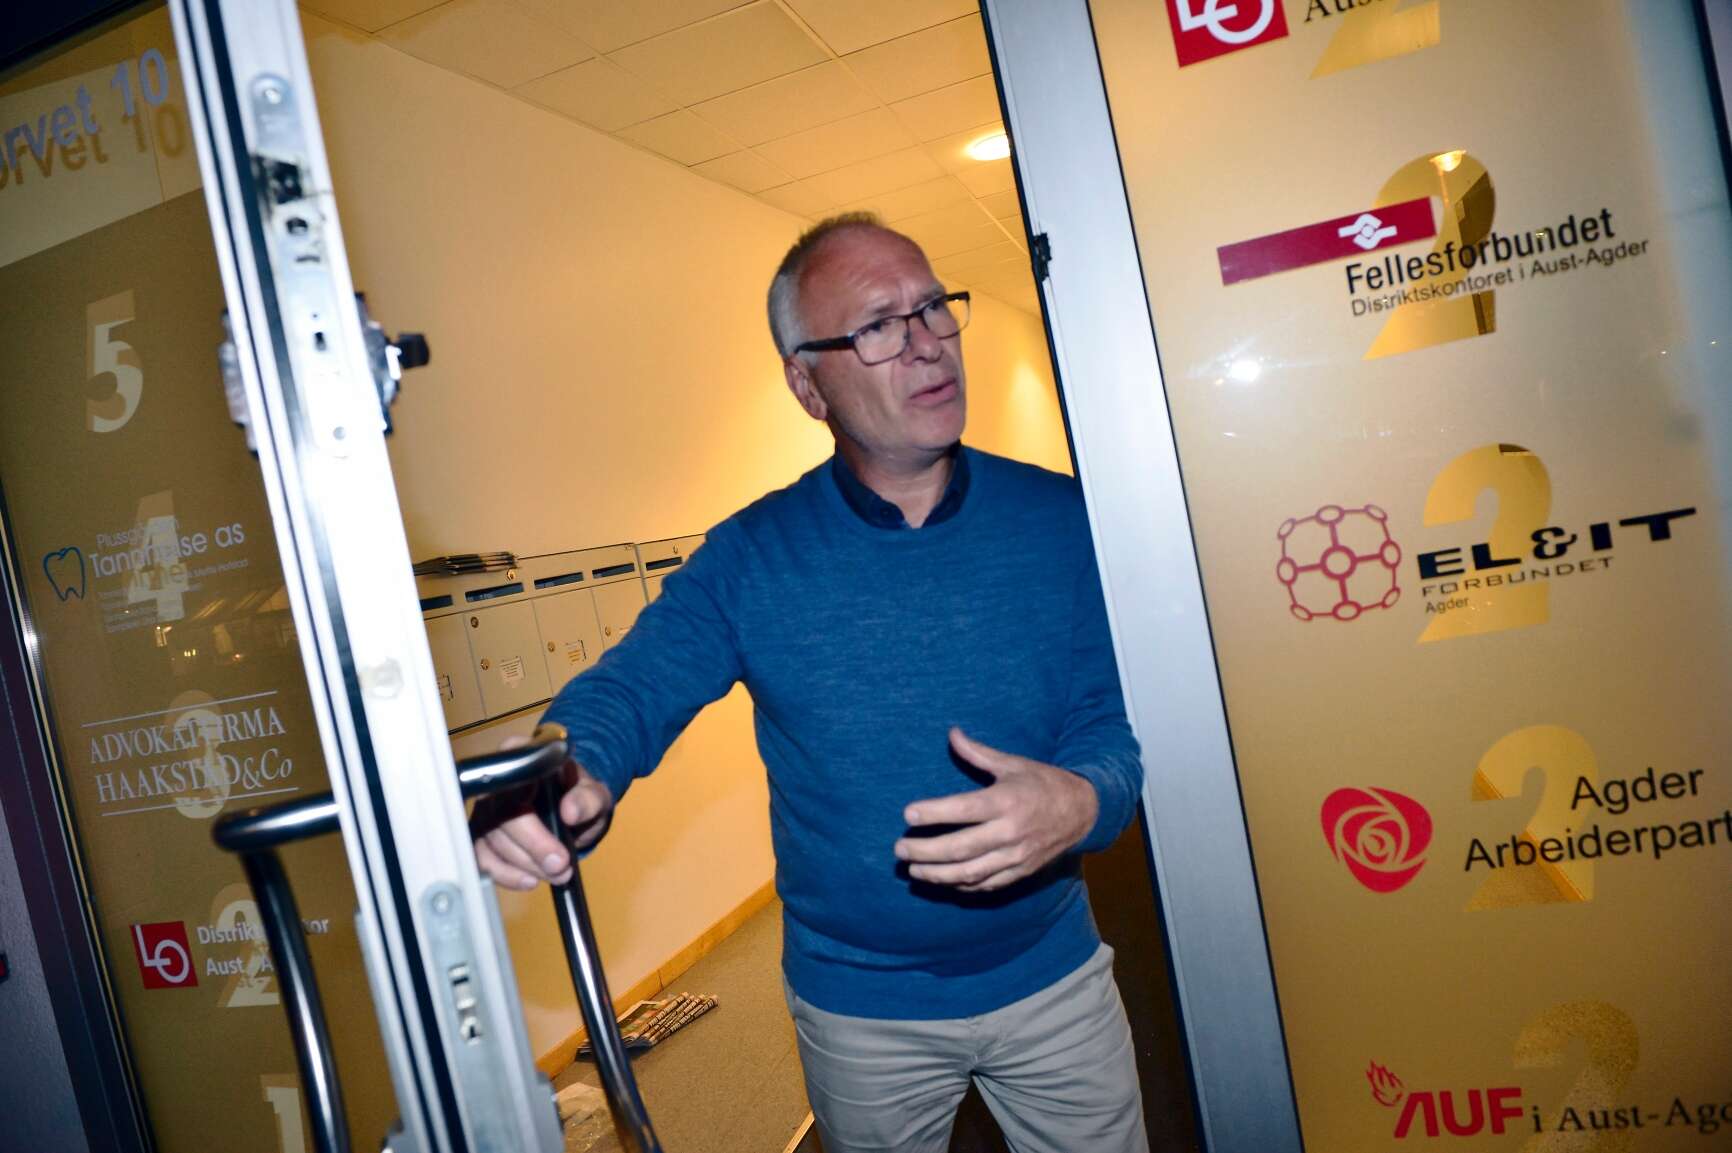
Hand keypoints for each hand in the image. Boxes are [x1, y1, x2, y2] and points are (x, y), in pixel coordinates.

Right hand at [471, 735, 614, 890]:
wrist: (574, 808)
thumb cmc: (579, 794)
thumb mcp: (594, 793)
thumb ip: (587, 799)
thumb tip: (570, 811)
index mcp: (521, 756)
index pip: (511, 785)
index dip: (528, 820)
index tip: (558, 843)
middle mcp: (495, 781)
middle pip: (499, 818)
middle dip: (532, 849)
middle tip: (561, 867)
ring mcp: (485, 809)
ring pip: (490, 842)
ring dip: (523, 866)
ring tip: (556, 875)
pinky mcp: (483, 835)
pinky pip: (482, 859)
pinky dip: (505, 875)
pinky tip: (530, 880)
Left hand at [893, 728, 1098, 892]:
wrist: (1084, 811)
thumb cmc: (1043, 783)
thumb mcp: (1013, 763)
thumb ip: (978, 753)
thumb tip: (952, 733)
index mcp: (1006, 800)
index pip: (963, 809)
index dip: (933, 813)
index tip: (907, 815)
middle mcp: (1010, 831)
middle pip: (960, 847)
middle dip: (926, 851)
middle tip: (900, 849)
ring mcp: (1016, 856)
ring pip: (971, 872)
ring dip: (939, 874)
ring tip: (914, 870)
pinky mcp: (1021, 871)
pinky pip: (988, 884)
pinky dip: (964, 885)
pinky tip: (944, 881)